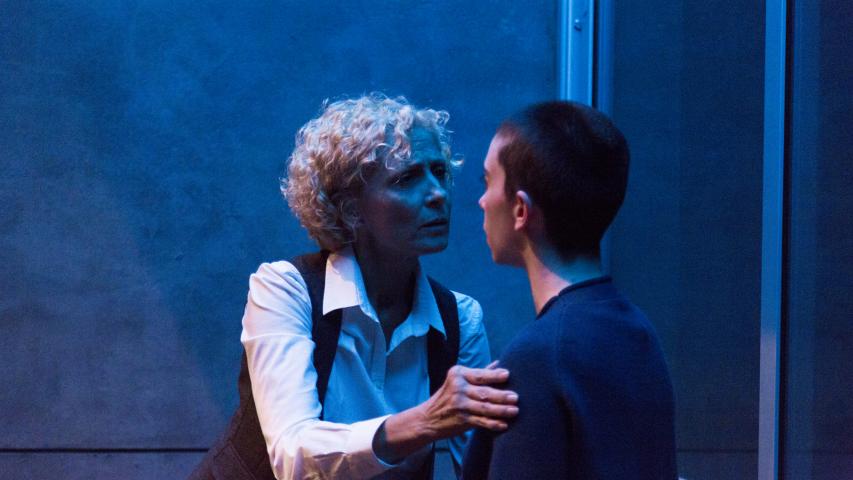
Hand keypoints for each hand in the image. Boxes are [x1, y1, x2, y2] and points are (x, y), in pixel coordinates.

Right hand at [372, 362, 518, 463]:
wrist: (428, 418)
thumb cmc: (448, 396)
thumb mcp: (458, 380)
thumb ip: (479, 373)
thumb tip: (499, 363)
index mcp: (458, 374)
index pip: (480, 375)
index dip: (494, 375)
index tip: (508, 375)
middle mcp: (457, 389)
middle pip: (484, 392)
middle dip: (502, 395)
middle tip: (516, 397)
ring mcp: (459, 405)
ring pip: (485, 408)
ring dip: (501, 410)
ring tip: (515, 410)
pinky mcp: (461, 420)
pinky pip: (481, 422)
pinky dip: (493, 424)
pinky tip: (504, 424)